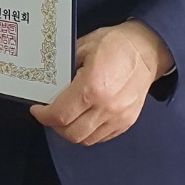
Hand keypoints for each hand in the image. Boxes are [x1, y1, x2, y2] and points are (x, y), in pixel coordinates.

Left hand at [30, 20, 172, 144]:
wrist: (146, 50)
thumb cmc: (116, 44)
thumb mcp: (83, 47)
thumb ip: (64, 68)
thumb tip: (50, 83)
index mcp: (92, 87)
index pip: (60, 114)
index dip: (43, 115)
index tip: (37, 110)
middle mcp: (106, 106)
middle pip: (71, 133)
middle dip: (54, 126)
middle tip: (49, 114)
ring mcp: (118, 117)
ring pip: (86, 140)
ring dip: (71, 132)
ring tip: (65, 119)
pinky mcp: (126, 122)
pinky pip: (101, 138)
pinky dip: (88, 133)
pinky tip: (82, 120)